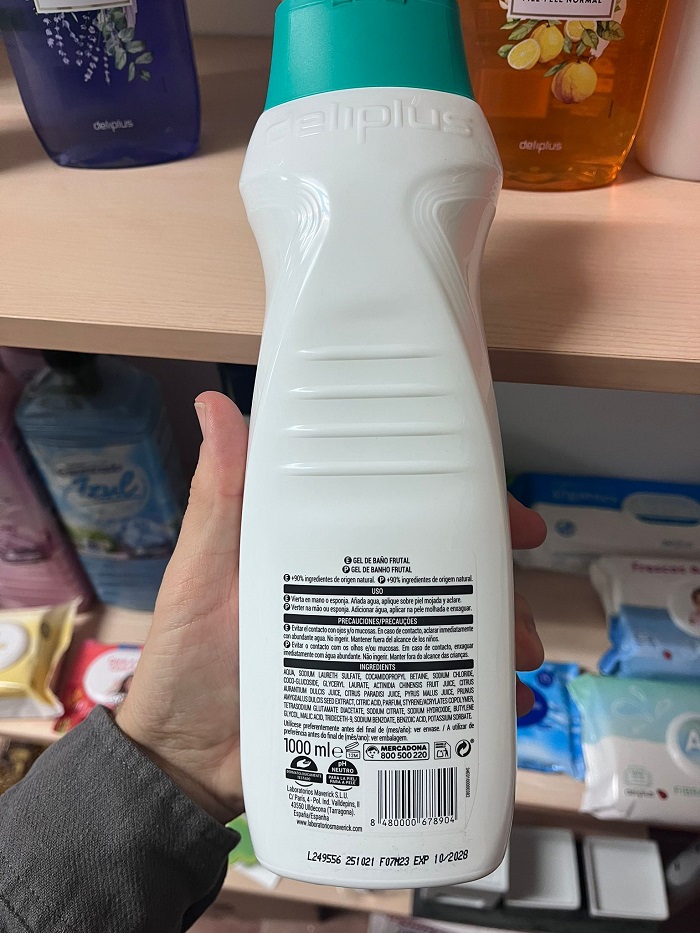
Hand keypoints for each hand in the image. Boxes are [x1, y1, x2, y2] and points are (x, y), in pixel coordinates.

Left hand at [117, 392, 544, 821]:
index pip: (407, 509)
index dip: (466, 504)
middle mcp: (357, 588)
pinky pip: (443, 691)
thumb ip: (220, 497)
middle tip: (520, 611)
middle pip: (447, 569)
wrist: (187, 759)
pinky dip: (481, 696)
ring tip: (517, 661)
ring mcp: (371, 645)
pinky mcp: (378, 699)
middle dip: (498, 582)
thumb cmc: (190, 656)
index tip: (508, 515)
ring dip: (499, 637)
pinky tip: (506, 703)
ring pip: (456, 629)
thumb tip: (215, 404)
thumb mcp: (204, 570)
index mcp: (325, 545)